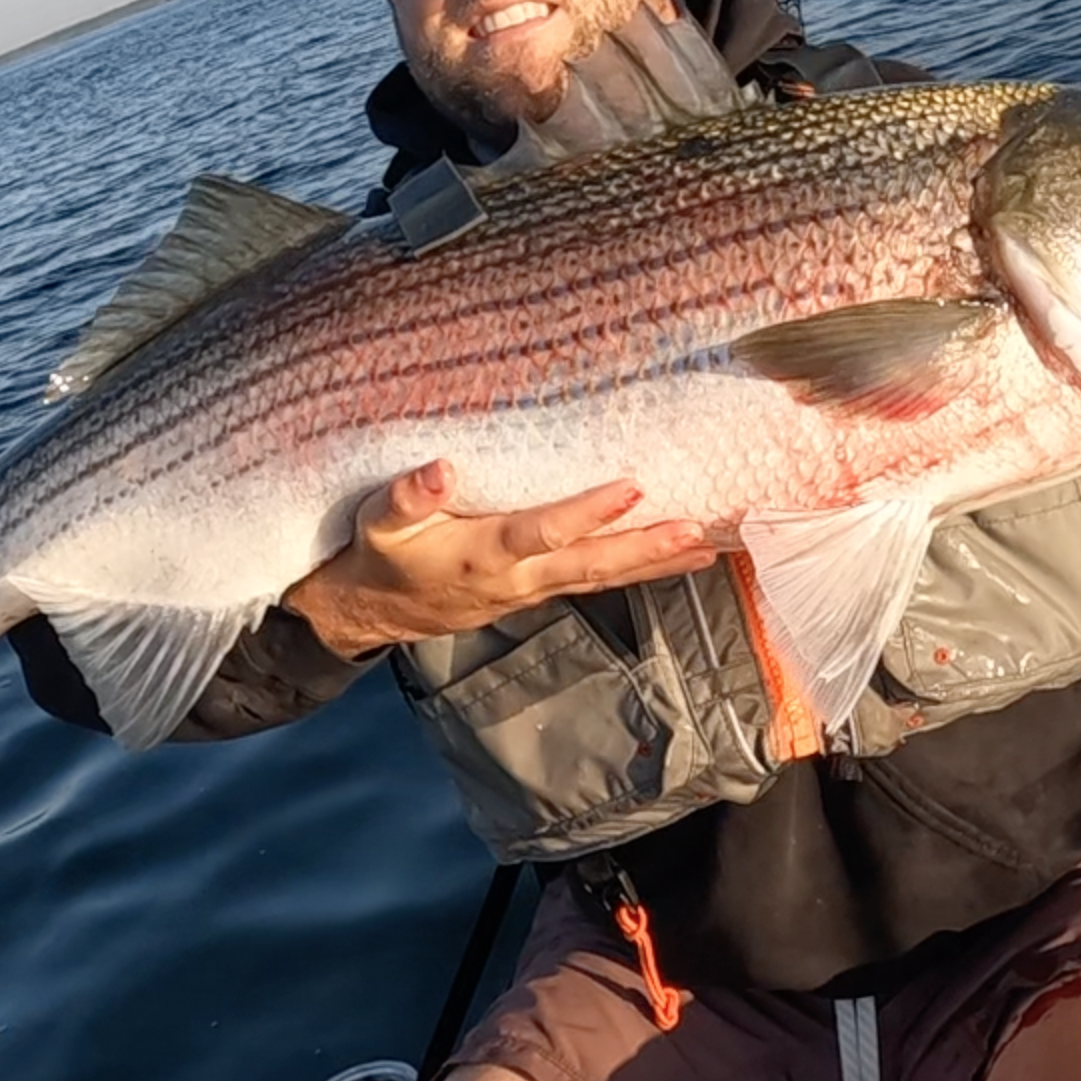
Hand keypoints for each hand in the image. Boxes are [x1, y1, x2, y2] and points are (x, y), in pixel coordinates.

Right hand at [284, 460, 721, 656]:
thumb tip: (441, 468)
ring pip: (601, 578)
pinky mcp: (537, 592)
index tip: (631, 487)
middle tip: (697, 532)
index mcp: (481, 555)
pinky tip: (674, 558)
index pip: (542, 533)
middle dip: (645, 549)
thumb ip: (406, 497)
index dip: (586, 513)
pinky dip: (638, 571)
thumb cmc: (378, 556)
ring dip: (654, 564)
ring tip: (708, 548)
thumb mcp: (377, 523)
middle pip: (590, 566)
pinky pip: (596, 581)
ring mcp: (531, 591)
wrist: (372, 611)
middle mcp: (516, 579)